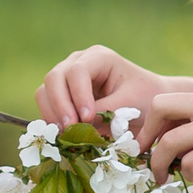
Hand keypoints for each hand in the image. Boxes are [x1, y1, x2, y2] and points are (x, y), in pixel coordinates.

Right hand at [35, 44, 169, 128]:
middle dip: (60, 105)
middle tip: (70, 128)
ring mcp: (67, 77)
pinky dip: (52, 120)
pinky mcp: (62, 94)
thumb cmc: (144, 100)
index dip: (78, 95)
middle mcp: (78, 62)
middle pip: (54, 78)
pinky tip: (64, 135)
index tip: (88, 118)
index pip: (77, 71)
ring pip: (44, 91)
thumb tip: (80, 126)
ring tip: (66, 134)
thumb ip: (106, 112)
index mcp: (99, 57)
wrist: (148, 104)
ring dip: (52, 114)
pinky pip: (47, 105)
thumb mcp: (131, 105)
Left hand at [144, 86, 192, 182]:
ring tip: (164, 177)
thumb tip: (172, 151)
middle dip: (147, 135)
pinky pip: (191, 163)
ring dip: (161, 164)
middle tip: (144, 156)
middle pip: (161, 108)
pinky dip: (189, 174)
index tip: (147, 143)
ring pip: (170, 142)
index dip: (152, 123)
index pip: (168, 101)